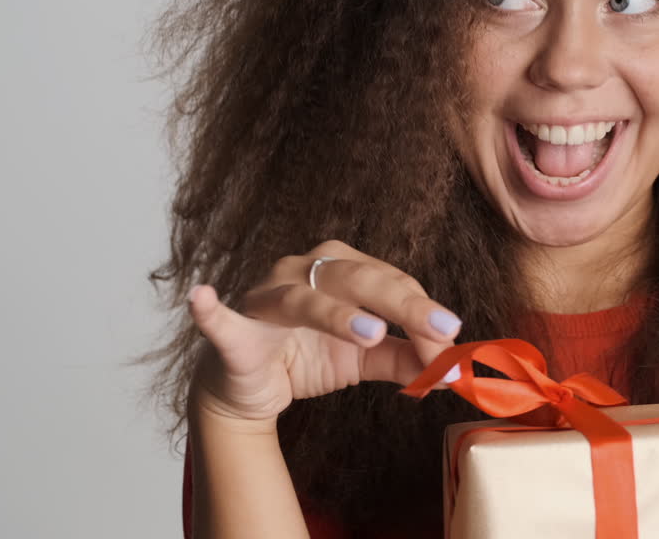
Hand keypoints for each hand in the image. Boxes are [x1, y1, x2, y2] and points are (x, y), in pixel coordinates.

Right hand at [187, 240, 463, 426]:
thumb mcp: (366, 358)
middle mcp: (304, 271)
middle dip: (403, 306)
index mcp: (341, 269)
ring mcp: (266, 297)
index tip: (454, 344)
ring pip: (304, 297)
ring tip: (371, 333)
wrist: (248, 389)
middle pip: (358, 279)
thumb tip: (455, 371)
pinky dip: (211, 309)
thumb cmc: (308, 357)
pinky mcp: (234, 330)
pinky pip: (221, 319)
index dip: (425, 314)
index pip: (392, 282)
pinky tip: (203, 298)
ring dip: (336, 314)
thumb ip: (408, 359)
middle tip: (440, 332)